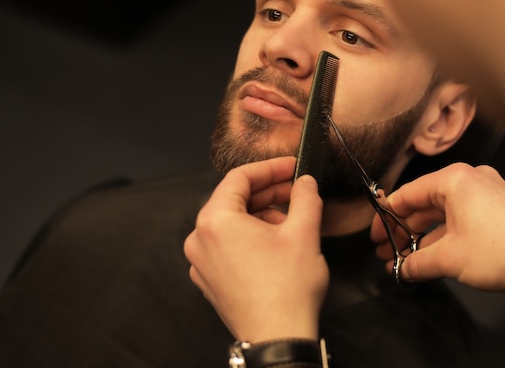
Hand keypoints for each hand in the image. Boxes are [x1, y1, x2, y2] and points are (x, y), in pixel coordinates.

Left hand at [184, 156, 327, 341]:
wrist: (278, 338)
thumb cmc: (287, 290)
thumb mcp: (304, 232)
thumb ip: (305, 197)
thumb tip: (305, 182)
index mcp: (215, 220)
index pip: (239, 178)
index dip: (270, 168)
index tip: (291, 166)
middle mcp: (200, 239)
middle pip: (233, 200)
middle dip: (267, 192)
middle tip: (295, 189)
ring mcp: (202, 262)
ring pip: (232, 223)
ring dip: (261, 215)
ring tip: (290, 221)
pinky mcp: (210, 280)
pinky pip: (227, 246)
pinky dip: (250, 237)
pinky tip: (275, 243)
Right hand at [371, 163, 504, 291]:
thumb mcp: (449, 258)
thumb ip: (416, 263)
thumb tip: (401, 269)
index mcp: (454, 180)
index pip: (407, 194)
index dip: (386, 217)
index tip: (375, 235)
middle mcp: (468, 181)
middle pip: (423, 205)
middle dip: (402, 231)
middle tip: (385, 250)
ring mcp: (483, 196)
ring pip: (440, 216)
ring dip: (420, 239)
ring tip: (402, 261)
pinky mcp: (494, 211)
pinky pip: (457, 221)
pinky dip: (441, 239)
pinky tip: (426, 260)